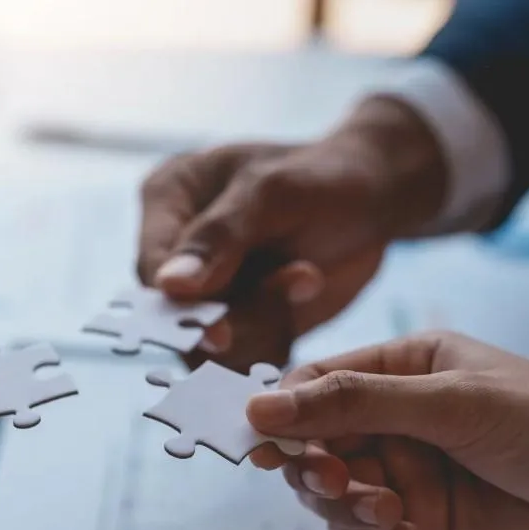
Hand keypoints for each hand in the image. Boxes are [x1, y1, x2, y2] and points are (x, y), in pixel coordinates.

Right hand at [136, 97, 445, 369]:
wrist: (378, 196)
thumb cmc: (323, 176)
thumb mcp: (273, 193)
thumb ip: (219, 238)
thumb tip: (168, 286)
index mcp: (168, 199)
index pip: (151, 268)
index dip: (179, 306)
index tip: (219, 331)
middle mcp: (177, 247)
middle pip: (178, 314)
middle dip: (236, 314)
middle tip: (297, 280)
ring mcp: (208, 287)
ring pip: (210, 343)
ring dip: (264, 322)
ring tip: (307, 275)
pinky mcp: (239, 319)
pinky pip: (242, 353)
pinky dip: (277, 333)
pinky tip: (305, 290)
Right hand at [246, 330, 528, 529]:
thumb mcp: (451, 402)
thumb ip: (354, 402)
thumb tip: (262, 406)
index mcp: (403, 366)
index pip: (316, 381)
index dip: (282, 410)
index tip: (258, 440)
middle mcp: (396, 417)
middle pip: (312, 439)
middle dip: (311, 464)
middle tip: (332, 479)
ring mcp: (406, 470)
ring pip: (329, 490)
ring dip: (342, 504)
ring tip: (387, 511)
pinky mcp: (418, 521)